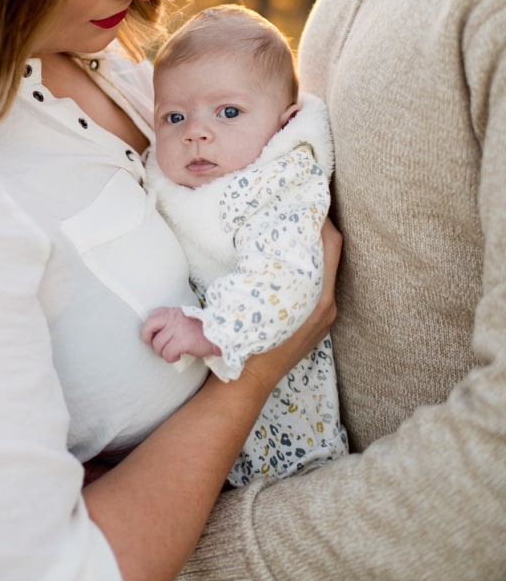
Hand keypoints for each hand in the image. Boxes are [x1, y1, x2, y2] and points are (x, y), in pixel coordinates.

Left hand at [141, 307, 221, 362]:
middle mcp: (173, 318)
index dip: (148, 329)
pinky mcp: (183, 341)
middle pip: (148, 328)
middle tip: (157, 346)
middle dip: (149, 340)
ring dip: (163, 353)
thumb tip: (156, 334)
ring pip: (158, 345)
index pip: (152, 316)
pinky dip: (171, 358)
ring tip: (172, 353)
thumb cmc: (201, 329)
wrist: (219, 334)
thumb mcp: (184, 319)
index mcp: (173, 312)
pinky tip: (177, 356)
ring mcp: (177, 329)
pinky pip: (167, 354)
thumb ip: (171, 322)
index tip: (152, 336)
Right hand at [237, 217, 340, 394]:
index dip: (325, 220)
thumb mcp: (257, 297)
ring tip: (294, 229)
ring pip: (324, 270)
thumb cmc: (250, 340)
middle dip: (319, 231)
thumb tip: (273, 236)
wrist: (248, 381)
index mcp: (321, 298)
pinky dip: (308, 269)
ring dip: (312, 249)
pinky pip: (317, 286)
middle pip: (331, 256)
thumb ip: (271, 268)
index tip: (311, 200)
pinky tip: (289, 261)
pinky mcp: (314, 323)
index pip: (332, 246)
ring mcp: (322, 316)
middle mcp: (328, 305)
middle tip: (300, 208)